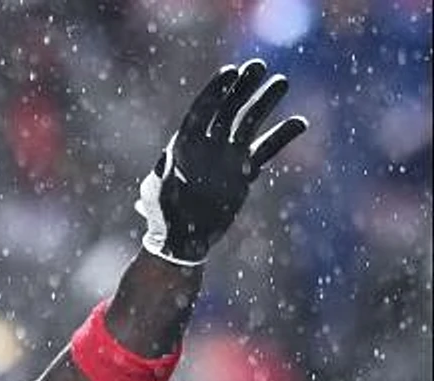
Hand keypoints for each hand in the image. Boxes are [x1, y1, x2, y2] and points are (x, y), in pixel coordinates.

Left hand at [136, 59, 307, 265]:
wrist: (181, 238)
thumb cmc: (162, 215)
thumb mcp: (156, 191)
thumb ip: (163, 173)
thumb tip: (165, 161)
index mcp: (184, 144)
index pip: (202, 110)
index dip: (216, 90)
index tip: (232, 71)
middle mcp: (207, 145)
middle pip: (227, 109)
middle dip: (243, 88)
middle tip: (259, 65)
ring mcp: (227, 156)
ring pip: (248, 123)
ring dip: (265, 104)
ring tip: (282, 81)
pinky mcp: (243, 172)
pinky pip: (265, 151)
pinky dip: (281, 137)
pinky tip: (300, 122)